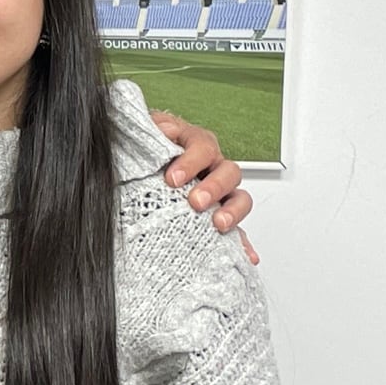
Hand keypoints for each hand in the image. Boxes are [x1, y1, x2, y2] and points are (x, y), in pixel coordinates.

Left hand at [149, 109, 258, 264]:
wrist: (139, 164)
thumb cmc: (148, 149)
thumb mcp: (146, 133)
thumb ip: (154, 130)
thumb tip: (164, 130)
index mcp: (196, 143)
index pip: (203, 147)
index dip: (191, 162)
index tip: (172, 178)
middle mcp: (212, 167)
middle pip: (228, 172)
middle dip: (213, 187)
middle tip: (195, 201)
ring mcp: (219, 192)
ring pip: (238, 198)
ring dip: (232, 211)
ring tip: (218, 224)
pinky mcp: (217, 216)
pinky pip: (237, 230)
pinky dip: (242, 242)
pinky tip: (246, 254)